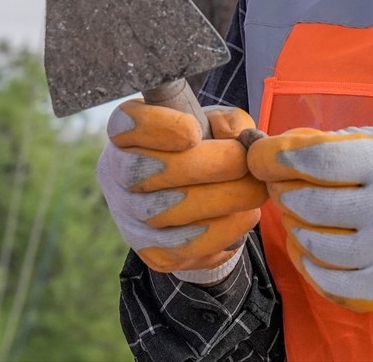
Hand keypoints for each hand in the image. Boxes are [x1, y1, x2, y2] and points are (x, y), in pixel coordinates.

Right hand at [96, 99, 266, 280]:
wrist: (205, 201)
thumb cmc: (208, 147)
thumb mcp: (219, 124)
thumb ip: (228, 122)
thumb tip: (237, 136)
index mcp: (128, 133)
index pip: (124, 125)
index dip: (155, 129)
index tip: (193, 131)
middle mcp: (117, 173)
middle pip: (142, 172)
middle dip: (202, 166)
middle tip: (243, 162)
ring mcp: (128, 216)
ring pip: (163, 213)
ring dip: (219, 200)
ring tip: (255, 190)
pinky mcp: (149, 250)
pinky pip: (180, 247)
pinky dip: (220, 232)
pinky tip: (245, 216)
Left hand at [248, 125, 372, 318]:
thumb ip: (368, 138)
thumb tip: (312, 141)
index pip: (322, 161)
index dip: (286, 158)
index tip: (272, 157)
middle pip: (312, 204)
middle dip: (288, 195)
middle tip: (283, 189)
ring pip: (318, 245)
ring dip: (300, 231)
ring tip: (300, 221)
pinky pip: (335, 282)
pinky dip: (315, 268)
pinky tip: (312, 254)